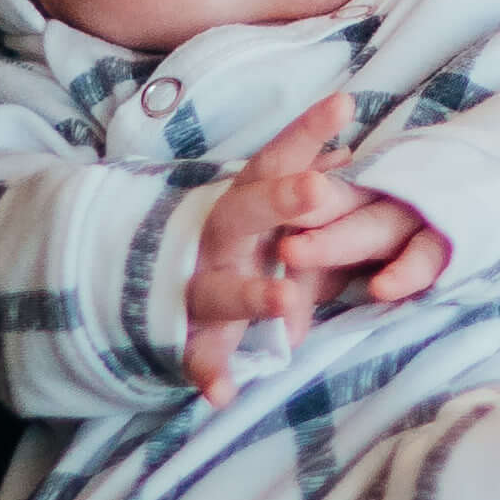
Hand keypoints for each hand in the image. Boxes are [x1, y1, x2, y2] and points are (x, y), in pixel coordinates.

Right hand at [176, 101, 444, 393]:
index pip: (275, 161)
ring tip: (285, 300)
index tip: (343, 103)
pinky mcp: (189, 334)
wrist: (149, 286)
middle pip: (244, 212)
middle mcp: (220, 238)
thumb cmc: (234, 245)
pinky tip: (223, 395)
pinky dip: (208, 374)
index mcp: (245, 203)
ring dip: (253, 294)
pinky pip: (198, 355)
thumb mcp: (267, 213)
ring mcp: (200, 286)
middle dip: (278, 201)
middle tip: (317, 190)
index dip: (305, 133)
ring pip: (222, 288)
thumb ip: (304, 184)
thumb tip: (350, 150)